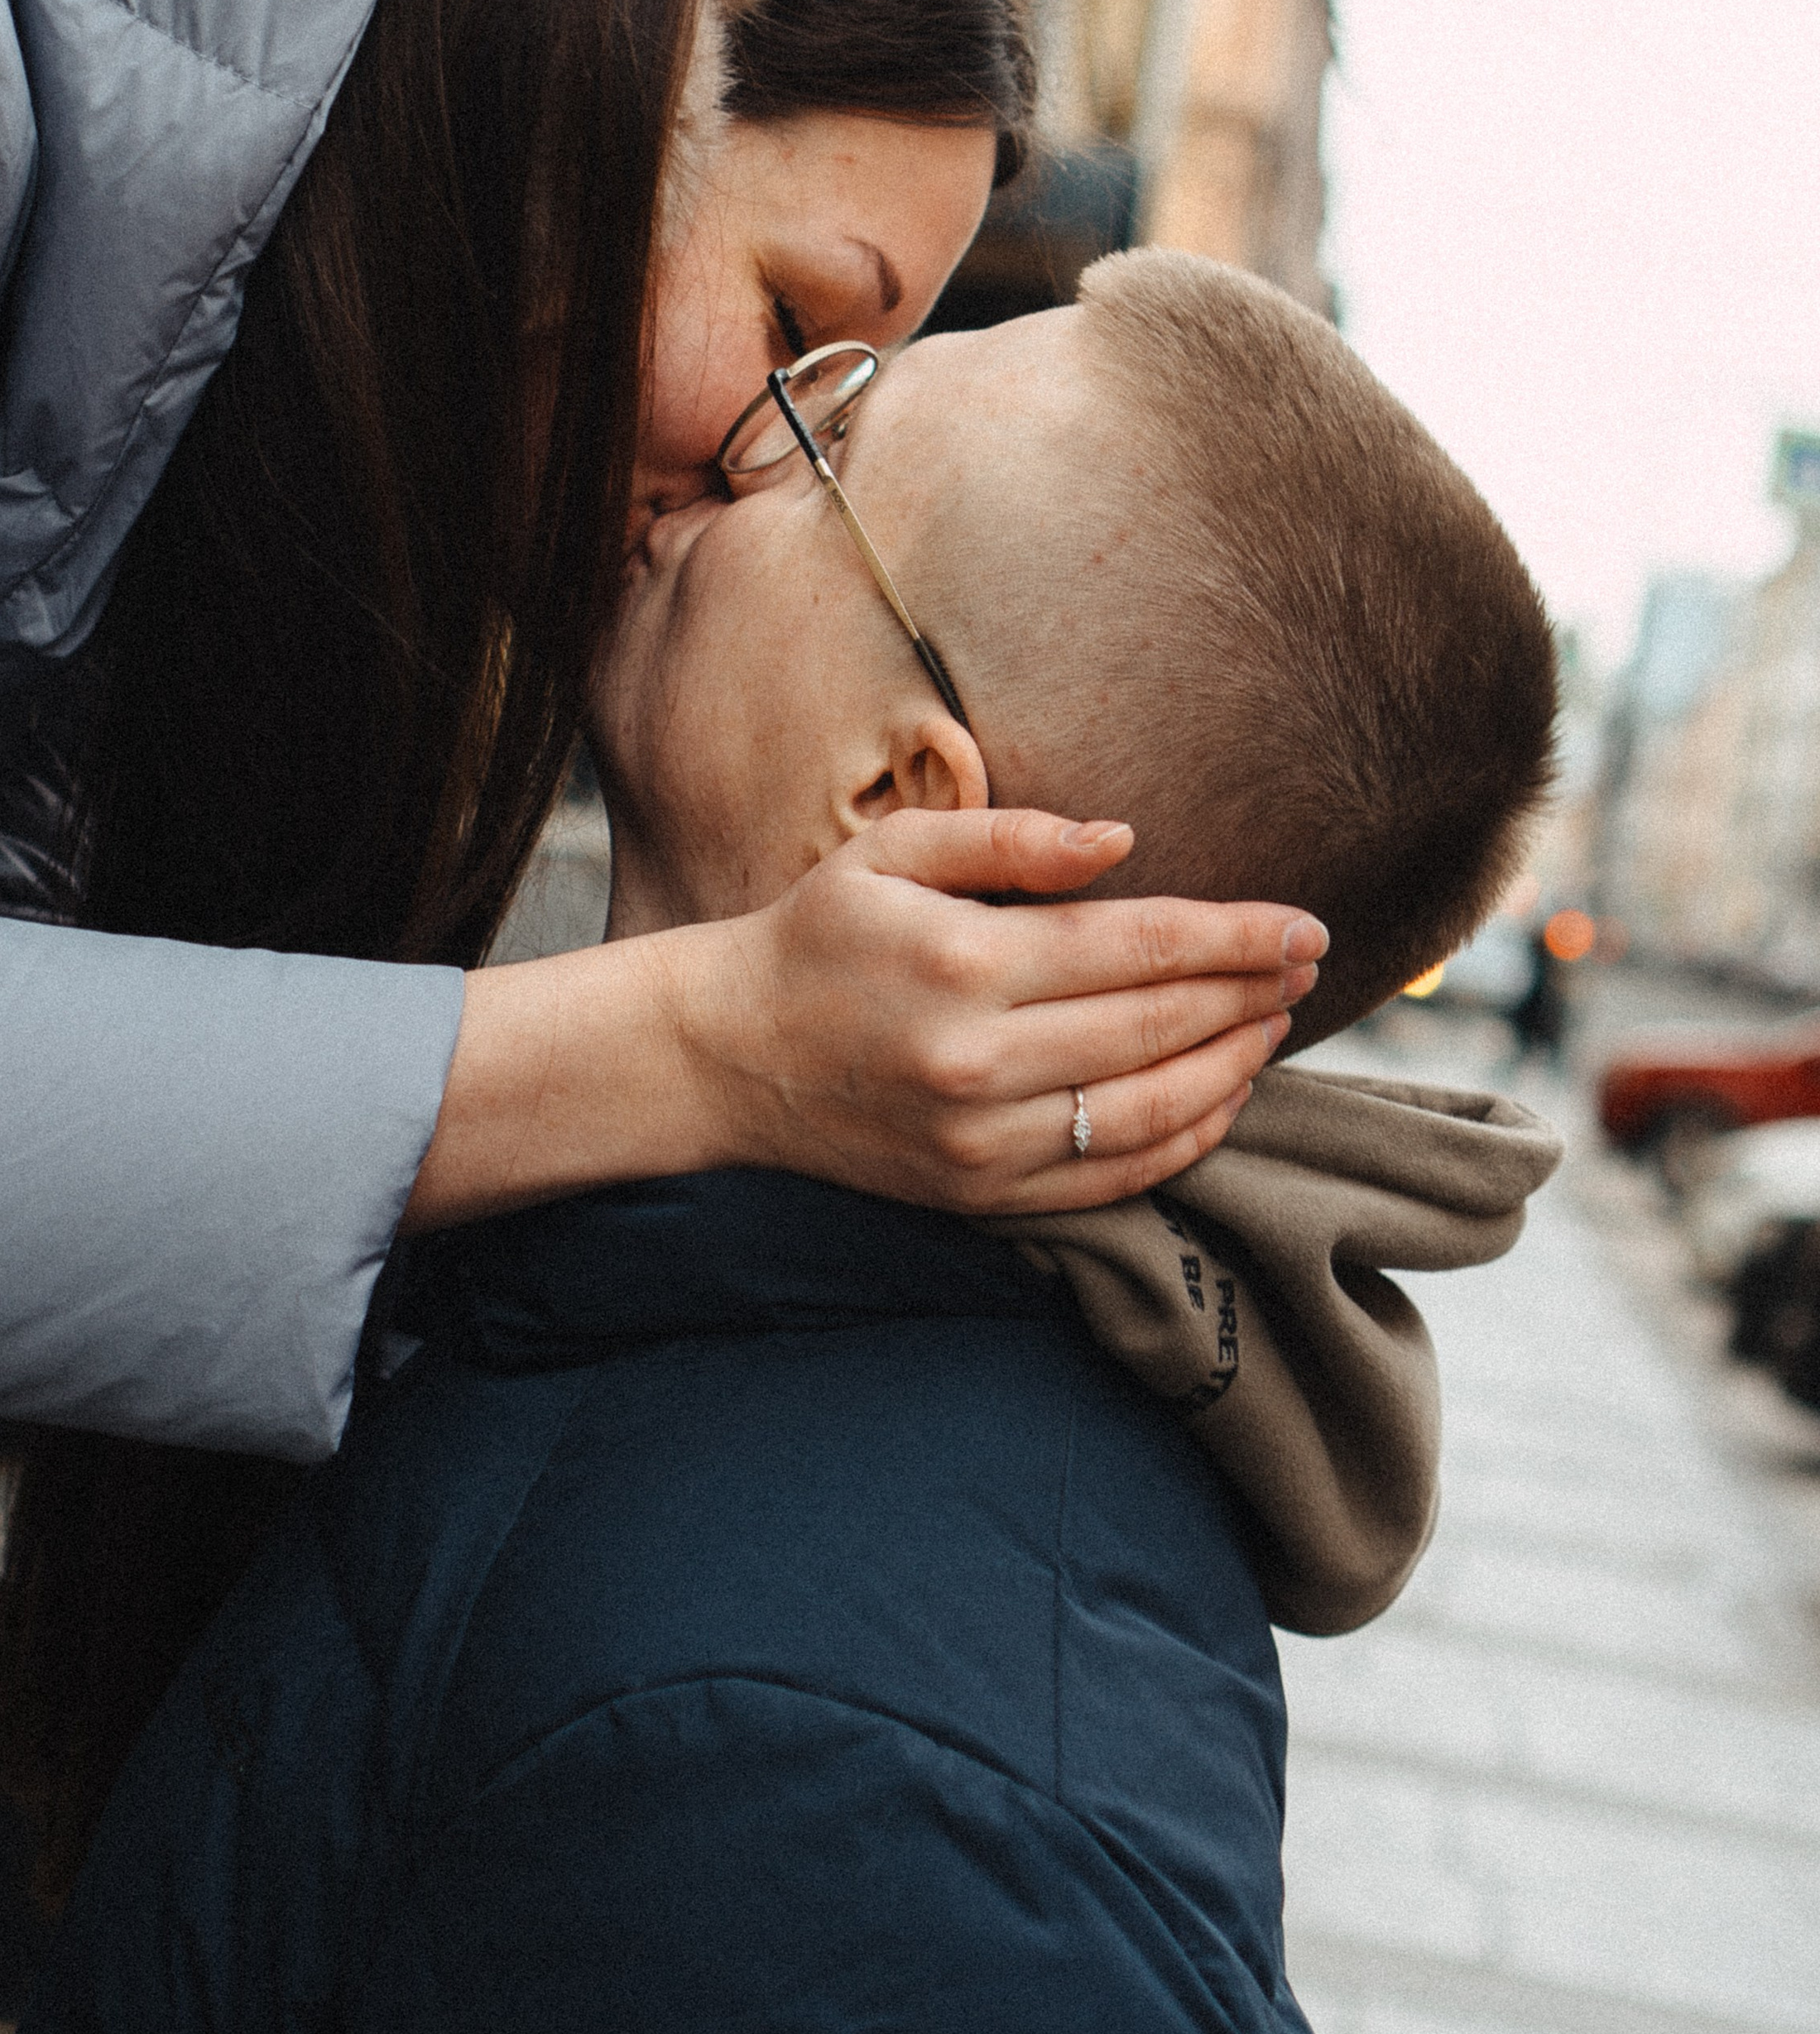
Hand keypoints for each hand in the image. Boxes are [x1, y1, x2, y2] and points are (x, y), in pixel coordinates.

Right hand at [669, 810, 1325, 1215]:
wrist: (722, 1057)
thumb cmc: (816, 935)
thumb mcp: (894, 853)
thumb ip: (1012, 838)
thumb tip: (1124, 840)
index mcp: (965, 964)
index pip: (1142, 947)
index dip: (1237, 936)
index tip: (1305, 924)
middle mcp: (979, 1062)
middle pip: (1161, 1027)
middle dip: (1251, 992)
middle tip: (1311, 966)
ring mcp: (981, 1143)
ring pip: (1152, 1111)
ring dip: (1234, 1067)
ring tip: (1273, 1023)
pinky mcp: (979, 1196)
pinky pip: (1112, 1178)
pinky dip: (1183, 1141)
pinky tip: (1220, 1099)